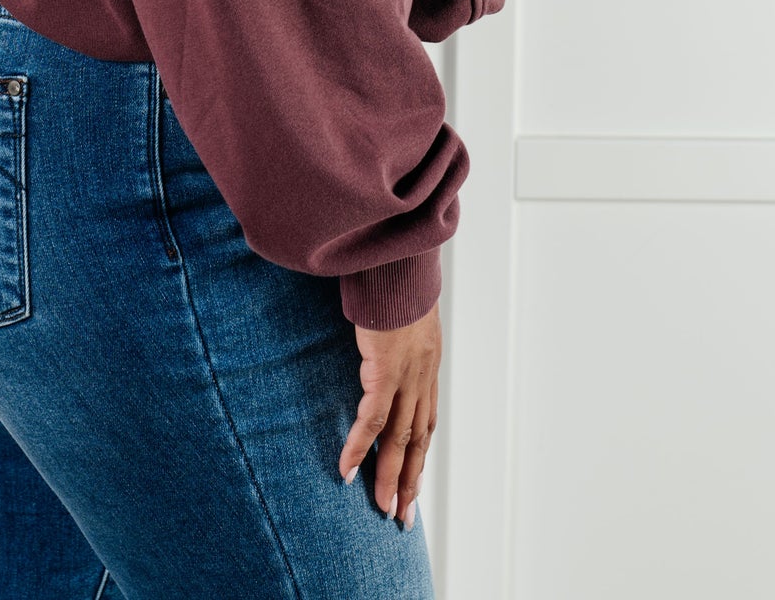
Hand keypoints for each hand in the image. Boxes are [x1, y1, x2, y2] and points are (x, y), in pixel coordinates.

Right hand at [337, 298, 440, 526]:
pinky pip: (372, 418)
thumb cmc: (394, 277)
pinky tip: (347, 470)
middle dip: (410, 480)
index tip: (412, 483)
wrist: (399, 258)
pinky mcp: (386, 369)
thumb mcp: (400, 311)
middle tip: (402, 516)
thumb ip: (393, 332)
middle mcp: (422, 376)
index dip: (419, 455)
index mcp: (426, 365)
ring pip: (399, 438)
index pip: (426, 421)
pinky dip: (360, 446)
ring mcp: (406, 375)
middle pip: (417, 439)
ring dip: (389, 476)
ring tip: (382, 508)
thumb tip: (379, 337)